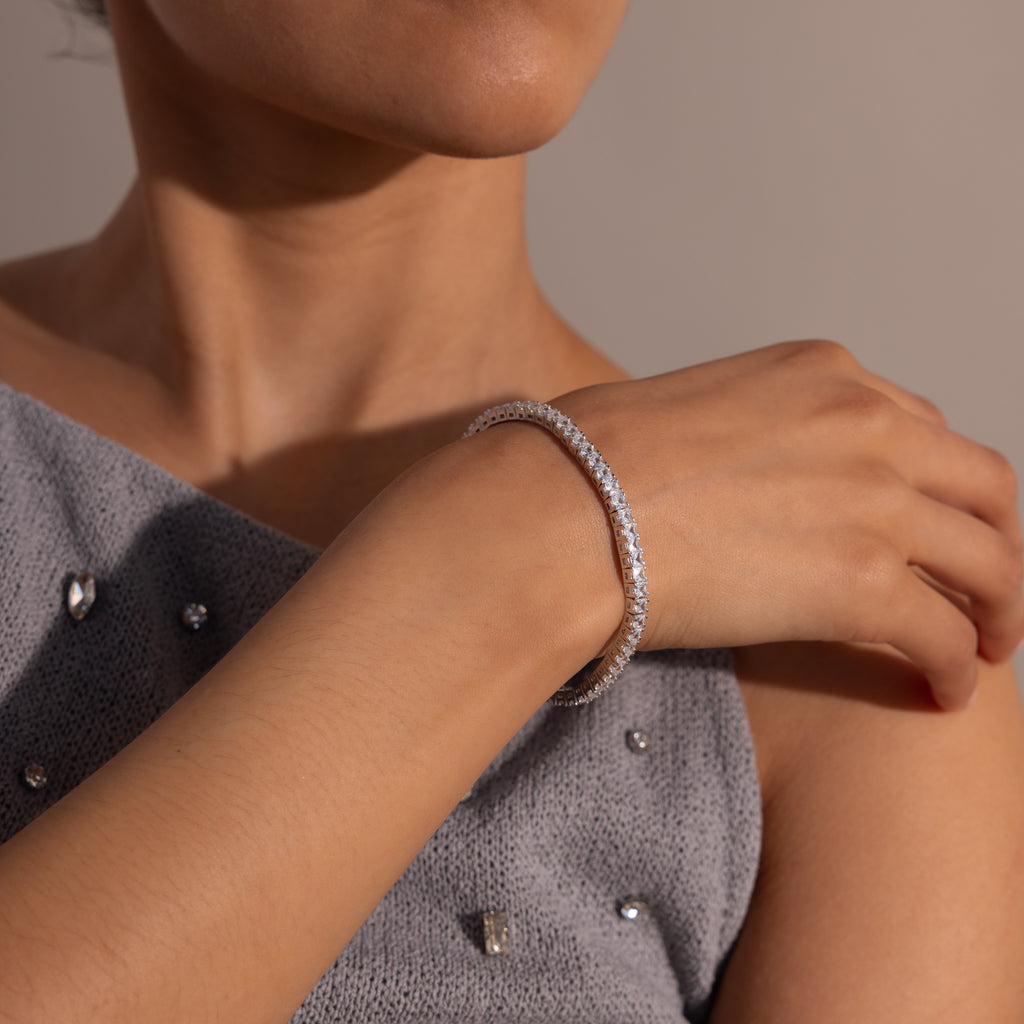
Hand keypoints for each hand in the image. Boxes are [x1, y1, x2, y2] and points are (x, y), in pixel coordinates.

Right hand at [548, 340, 1023, 709]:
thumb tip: (715, 473)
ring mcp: (873, 499)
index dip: (934, 486)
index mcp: (822, 375)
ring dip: (997, 608)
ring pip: (986, 561)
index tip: (927, 525)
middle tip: (985, 587)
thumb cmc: (586, 462)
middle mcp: (866, 422)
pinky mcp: (862, 581)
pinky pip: (946, 633)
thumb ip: (735, 431)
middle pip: (980, 486)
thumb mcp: (684, 409)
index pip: (919, 428)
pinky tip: (946, 692)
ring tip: (988, 646)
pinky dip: (960, 666)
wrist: (564, 511)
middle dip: (993, 539)